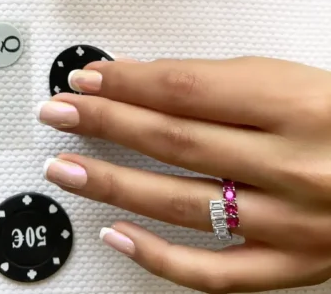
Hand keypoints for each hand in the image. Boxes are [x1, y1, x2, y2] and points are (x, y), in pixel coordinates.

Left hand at [37, 57, 330, 291]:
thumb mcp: (287, 79)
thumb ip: (214, 82)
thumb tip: (140, 81)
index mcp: (293, 104)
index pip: (186, 90)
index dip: (128, 83)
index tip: (88, 78)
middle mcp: (291, 164)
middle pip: (176, 140)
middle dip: (107, 122)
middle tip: (59, 112)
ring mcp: (290, 221)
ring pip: (183, 203)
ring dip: (113, 183)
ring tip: (65, 167)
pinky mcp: (291, 264)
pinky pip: (216, 272)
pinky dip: (159, 257)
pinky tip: (114, 234)